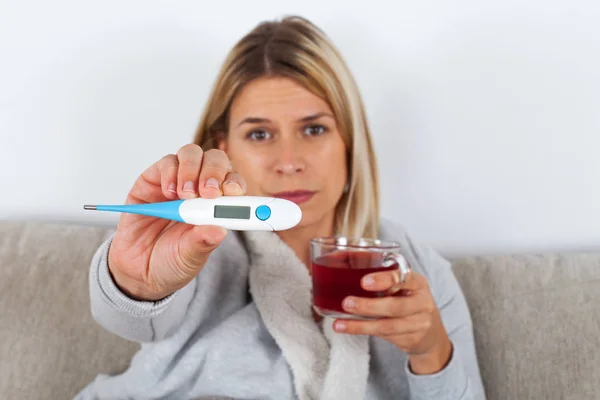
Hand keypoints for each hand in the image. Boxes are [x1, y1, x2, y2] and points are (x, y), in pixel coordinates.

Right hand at [107, 144, 246, 300]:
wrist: (139, 271)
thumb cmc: (172, 261)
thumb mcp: (191, 257)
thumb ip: (203, 243)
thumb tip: (220, 230)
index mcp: (218, 206)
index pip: (234, 183)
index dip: (236, 183)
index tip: (233, 193)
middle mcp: (200, 189)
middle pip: (216, 160)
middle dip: (215, 172)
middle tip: (208, 192)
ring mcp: (177, 181)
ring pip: (192, 154)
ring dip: (192, 170)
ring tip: (185, 195)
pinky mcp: (152, 180)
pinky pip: (167, 162)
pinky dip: (171, 173)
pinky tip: (169, 193)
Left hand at [332, 269, 452, 373]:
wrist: (431, 334)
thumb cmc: (409, 301)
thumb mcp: (405, 286)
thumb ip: (384, 278)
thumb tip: (343, 261)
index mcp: (418, 283)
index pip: (403, 278)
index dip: (383, 280)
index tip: (364, 281)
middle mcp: (422, 303)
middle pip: (394, 306)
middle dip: (368, 306)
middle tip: (347, 303)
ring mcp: (418, 324)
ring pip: (387, 326)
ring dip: (360, 325)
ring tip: (340, 323)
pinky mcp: (411, 340)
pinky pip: (384, 336)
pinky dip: (363, 331)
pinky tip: (347, 328)